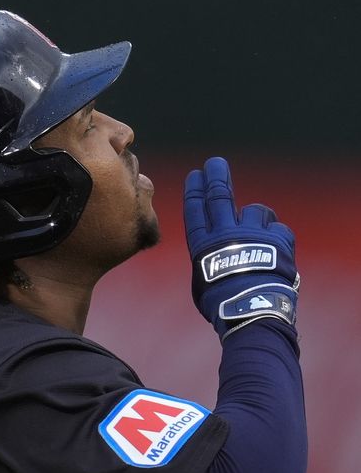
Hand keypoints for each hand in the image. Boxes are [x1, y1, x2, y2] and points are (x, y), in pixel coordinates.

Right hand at [183, 157, 298, 339]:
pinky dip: (277, 236)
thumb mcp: (202, 284)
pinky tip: (277, 249)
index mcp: (203, 246)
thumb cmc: (221, 304)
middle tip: (215, 163)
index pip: (196, 211)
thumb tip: (216, 261)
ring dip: (256, 217)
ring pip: (256, 210)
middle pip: (220, 197)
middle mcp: (226, 234)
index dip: (195, 192)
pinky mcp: (277, 240)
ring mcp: (252, 234)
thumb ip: (209, 263)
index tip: (195, 175)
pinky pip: (279, 229)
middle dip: (216, 177)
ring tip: (258, 231)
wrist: (252, 309)